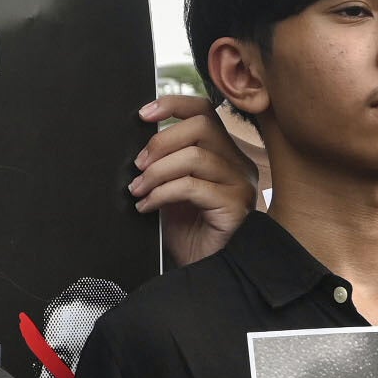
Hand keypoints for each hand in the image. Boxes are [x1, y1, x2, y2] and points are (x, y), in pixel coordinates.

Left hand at [132, 95, 256, 266]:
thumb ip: (165, 166)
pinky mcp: (234, 206)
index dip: (173, 105)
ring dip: (157, 172)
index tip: (143, 114)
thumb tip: (138, 148)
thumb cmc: (190, 236)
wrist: (205, 272)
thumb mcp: (172, 191)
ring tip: (139, 191)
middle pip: (201, 126)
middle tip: (138, 166)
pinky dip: (163, 193)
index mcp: (224, 155)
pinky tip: (148, 206)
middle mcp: (237, 164)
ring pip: (196, 156)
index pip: (205, 112)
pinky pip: (193, 187)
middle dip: (161, 142)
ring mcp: (239, 184)